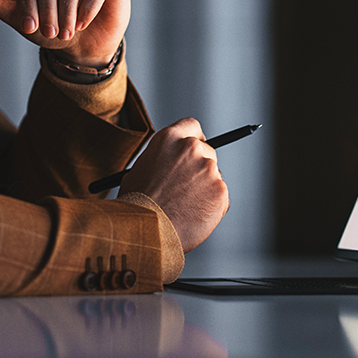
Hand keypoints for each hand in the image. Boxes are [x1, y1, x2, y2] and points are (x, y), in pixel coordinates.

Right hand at [118, 118, 228, 251]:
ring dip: (204, 188)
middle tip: (187, 187)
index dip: (194, 138)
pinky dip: (211, 207)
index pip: (192, 126)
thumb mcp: (140, 169)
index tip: (194, 149)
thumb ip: (161, 159)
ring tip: (184, 207)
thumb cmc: (137, 204)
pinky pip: (220, 197)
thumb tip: (171, 163)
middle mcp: (191, 148)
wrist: (146, 231)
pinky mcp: (220, 191)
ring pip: (213, 176)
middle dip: (200, 167)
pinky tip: (193, 216)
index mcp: (169, 138)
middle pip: (207, 151)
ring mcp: (208, 169)